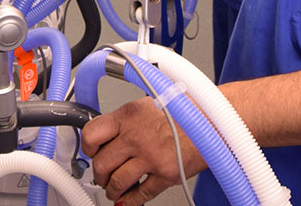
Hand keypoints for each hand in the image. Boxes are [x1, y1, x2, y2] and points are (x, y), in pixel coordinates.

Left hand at [81, 97, 205, 205]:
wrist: (213, 120)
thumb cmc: (185, 110)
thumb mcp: (149, 104)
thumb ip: (128, 119)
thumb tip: (108, 134)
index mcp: (129, 115)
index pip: (92, 133)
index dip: (87, 147)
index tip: (90, 152)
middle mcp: (136, 135)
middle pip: (102, 162)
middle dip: (99, 174)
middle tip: (102, 175)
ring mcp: (150, 156)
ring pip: (117, 181)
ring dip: (112, 189)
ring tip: (114, 189)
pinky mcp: (165, 174)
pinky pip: (140, 194)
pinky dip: (130, 201)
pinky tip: (128, 200)